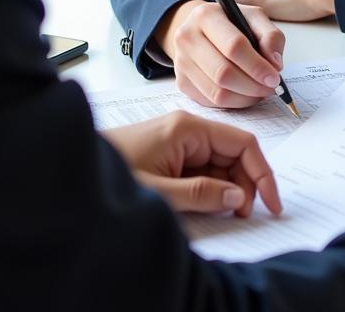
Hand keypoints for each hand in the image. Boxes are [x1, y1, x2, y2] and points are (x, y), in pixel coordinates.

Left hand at [103, 111, 281, 217]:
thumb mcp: (159, 191)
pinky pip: (202, 168)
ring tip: (224, 214)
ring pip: (220, 163)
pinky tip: (208, 205)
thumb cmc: (112, 173)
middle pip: (233, 153)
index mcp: (188, 128)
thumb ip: (201, 194)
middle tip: (244, 217)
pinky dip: (211, 188)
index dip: (263, 173)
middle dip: (245, 184)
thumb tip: (238, 198)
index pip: (242, 143)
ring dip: (228, 188)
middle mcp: (187, 129)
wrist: (72, 169)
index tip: (272, 204)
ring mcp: (178, 141)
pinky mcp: (170, 153)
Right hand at [156, 0, 285, 108]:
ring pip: (217, 92)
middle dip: (253, 86)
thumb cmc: (232, 24)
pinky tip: (245, 93)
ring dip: (245, 98)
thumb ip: (271, 37)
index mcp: (206, 15)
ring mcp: (181, 61)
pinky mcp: (181, 82)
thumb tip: (275, 65)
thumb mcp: (254, 18)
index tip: (274, 77)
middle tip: (271, 88)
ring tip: (260, 91)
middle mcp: (187, 37)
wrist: (202, 30)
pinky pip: (211, 102)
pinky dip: (233, 103)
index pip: (233, 46)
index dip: (257, 66)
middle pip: (223, 73)